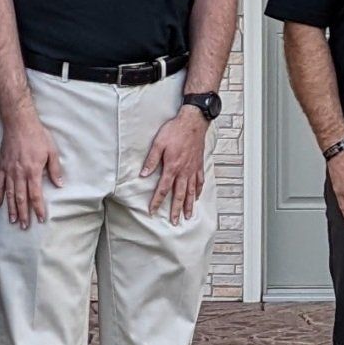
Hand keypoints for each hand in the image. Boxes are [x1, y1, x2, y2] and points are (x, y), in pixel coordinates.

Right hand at [0, 107, 62, 227]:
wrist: (19, 123)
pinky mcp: (2, 166)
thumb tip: (60, 184)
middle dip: (23, 214)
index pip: (35, 195)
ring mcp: (9, 170)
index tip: (40, 218)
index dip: (38, 208)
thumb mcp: (51, 151)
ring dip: (11, 208)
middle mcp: (19, 174)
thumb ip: (55, 169)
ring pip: (9, 194)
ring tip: (12, 220)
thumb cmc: (37, 136)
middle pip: (21, 198)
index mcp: (33, 171)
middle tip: (24, 226)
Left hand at [144, 105, 208, 222]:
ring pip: (191, 191)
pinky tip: (197, 197)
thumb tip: (143, 174)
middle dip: (176, 210)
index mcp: (172, 167)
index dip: (157, 201)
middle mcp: (184, 171)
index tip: (152, 211)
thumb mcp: (159, 143)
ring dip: (189, 205)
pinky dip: (199, 191)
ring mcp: (193, 169)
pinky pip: (200, 181)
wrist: (193, 122)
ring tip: (188, 216)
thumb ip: (151, 160)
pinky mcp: (199, 164)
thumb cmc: (175, 131)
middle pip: (179, 195)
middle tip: (175, 222)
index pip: (163, 189)